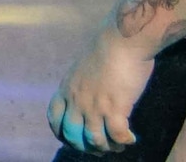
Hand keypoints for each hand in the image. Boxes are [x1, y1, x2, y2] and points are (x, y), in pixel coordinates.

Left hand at [49, 30, 154, 152]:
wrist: (122, 38)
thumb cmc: (109, 49)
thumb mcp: (84, 67)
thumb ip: (83, 83)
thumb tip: (92, 94)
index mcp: (68, 88)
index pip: (54, 118)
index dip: (61, 133)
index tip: (75, 139)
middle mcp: (78, 99)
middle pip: (72, 135)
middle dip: (86, 146)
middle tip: (102, 146)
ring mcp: (95, 105)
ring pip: (95, 140)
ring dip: (108, 147)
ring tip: (119, 144)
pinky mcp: (115, 107)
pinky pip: (117, 135)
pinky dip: (124, 141)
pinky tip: (131, 138)